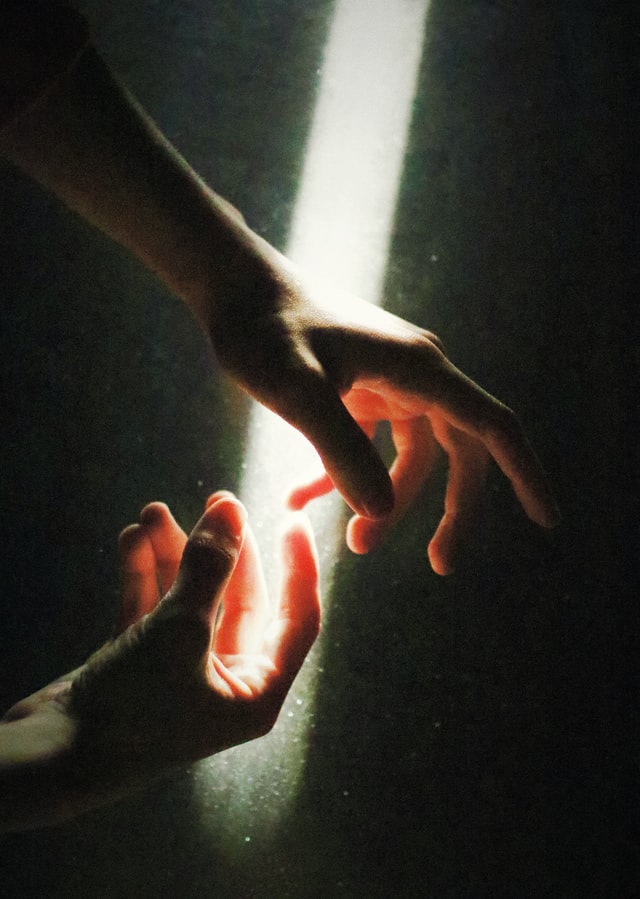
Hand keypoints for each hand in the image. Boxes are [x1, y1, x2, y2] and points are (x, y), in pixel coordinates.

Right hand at [0, 492, 319, 830]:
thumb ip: (209, 568)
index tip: (292, 520)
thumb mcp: (179, 632)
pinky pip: (152, 609)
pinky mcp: (140, 664)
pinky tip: (131, 540)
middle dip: (225, 550)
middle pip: (240, 601)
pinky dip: (144, 575)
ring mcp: (181, 673)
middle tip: (218, 502)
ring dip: (174, 555)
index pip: (297, 620)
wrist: (52, 759)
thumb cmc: (131, 709)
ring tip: (153, 513)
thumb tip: (230, 511)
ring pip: (190, 599)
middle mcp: (225, 683)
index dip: (298, 568)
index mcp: (256, 693)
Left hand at [211, 246, 559, 574]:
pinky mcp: (360, 388)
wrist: (233, 287)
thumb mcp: (296, 391)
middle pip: (459, 451)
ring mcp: (389, 380)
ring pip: (413, 455)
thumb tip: (381, 512)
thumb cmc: (262, 327)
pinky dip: (345, 475)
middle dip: (451, 509)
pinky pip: (370, 444)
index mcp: (418, 369)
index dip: (525, 473)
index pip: (492, 426)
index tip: (547, 520)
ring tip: (353, 546)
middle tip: (440, 563)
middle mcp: (415, 373)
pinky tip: (301, 499)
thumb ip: (340, 450)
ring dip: (387, 501)